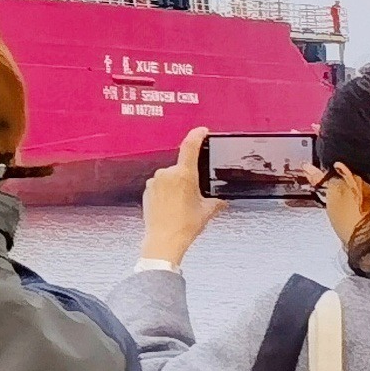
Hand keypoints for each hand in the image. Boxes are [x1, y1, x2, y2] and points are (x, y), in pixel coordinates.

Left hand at [141, 128, 219, 265]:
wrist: (164, 239)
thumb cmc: (185, 225)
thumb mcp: (207, 211)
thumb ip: (217, 201)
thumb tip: (223, 200)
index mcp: (184, 175)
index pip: (190, 147)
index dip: (197, 135)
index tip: (202, 131)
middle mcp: (167, 174)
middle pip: (182, 167)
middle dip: (190, 178)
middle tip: (195, 195)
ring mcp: (155, 181)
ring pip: (171, 177)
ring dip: (177, 185)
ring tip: (183, 205)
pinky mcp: (147, 189)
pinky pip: (160, 185)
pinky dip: (167, 191)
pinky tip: (172, 206)